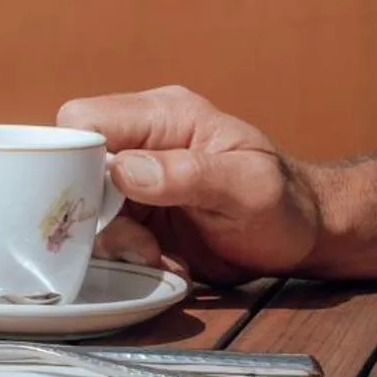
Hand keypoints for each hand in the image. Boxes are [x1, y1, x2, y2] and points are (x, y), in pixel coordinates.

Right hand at [56, 86, 322, 285]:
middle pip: (73, 163)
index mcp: (164, 115)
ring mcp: (135, 175)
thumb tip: (124, 170)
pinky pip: (103, 229)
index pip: (84, 119)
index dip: (74, 157)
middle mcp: (141, 139)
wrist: (304, 234)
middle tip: (136, 241)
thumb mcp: (250, 189)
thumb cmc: (286, 203)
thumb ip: (190, 175)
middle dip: (93, 209)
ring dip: (111, 237)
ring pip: (82, 202)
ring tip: (155, 254)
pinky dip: (123, 253)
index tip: (98, 201)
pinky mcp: (135, 209)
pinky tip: (160, 260)